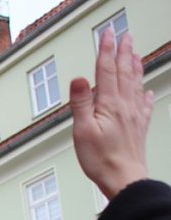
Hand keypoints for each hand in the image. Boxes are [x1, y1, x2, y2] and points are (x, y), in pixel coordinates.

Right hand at [70, 28, 152, 199]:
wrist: (124, 178)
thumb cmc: (100, 159)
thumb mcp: (82, 131)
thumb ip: (81, 103)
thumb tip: (78, 79)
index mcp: (110, 105)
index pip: (106, 71)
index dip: (106, 51)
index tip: (107, 35)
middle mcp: (126, 106)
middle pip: (124, 73)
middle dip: (123, 53)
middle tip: (125, 36)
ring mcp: (134, 116)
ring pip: (136, 85)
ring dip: (135, 67)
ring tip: (135, 55)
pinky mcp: (139, 128)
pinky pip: (145, 106)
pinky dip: (145, 94)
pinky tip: (147, 92)